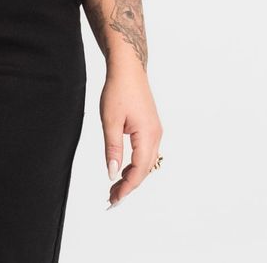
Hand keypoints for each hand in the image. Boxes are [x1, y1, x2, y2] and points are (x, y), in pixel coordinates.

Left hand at [100, 65, 162, 207]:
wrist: (128, 67)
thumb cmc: (119, 89)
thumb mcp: (110, 120)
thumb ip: (112, 148)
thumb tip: (113, 173)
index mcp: (148, 135)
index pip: (138, 170)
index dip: (127, 188)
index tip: (114, 200)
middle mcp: (156, 135)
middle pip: (144, 170)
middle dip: (129, 185)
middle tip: (111, 198)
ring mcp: (155, 131)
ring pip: (146, 162)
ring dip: (132, 175)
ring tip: (115, 186)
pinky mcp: (150, 126)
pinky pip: (145, 152)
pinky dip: (135, 163)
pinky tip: (124, 167)